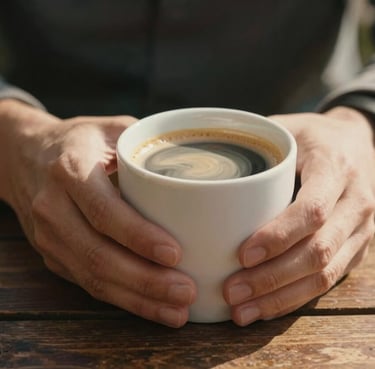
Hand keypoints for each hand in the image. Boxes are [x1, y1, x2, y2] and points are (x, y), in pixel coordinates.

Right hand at [0, 100, 195, 327]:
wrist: (26, 156)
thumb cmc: (79, 141)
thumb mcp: (109, 128)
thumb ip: (146, 144)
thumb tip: (196, 164)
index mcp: (70, 170)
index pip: (104, 210)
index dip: (138, 236)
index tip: (175, 254)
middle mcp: (53, 207)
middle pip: (98, 254)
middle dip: (146, 279)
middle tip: (187, 291)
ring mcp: (49, 236)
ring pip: (93, 277)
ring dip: (138, 298)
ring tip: (178, 309)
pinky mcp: (53, 255)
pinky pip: (88, 283)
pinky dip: (123, 299)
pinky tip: (152, 307)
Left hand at [223, 107, 374, 325]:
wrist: (355, 142)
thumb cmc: (313, 136)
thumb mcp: (288, 128)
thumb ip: (255, 144)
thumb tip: (201, 162)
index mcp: (336, 169)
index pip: (312, 210)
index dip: (278, 236)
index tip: (242, 254)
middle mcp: (355, 203)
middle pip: (318, 251)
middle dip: (272, 277)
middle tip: (232, 291)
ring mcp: (360, 230)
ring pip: (324, 275)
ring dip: (281, 297)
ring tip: (242, 311)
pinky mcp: (354, 248)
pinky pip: (328, 281)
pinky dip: (295, 298)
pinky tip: (266, 307)